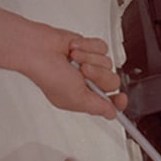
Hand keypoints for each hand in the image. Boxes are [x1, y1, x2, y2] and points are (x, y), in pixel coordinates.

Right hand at [0, 0, 127, 118]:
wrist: (39, 49)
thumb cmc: (49, 74)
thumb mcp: (75, 97)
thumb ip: (97, 106)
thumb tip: (111, 114)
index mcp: (83, 98)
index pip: (108, 104)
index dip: (118, 103)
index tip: (121, 99)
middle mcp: (86, 83)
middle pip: (112, 81)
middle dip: (98, 74)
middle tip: (82, 71)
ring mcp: (88, 65)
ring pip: (107, 62)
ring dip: (89, 58)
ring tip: (74, 58)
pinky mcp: (89, 49)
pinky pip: (102, 48)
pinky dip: (88, 46)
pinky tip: (74, 48)